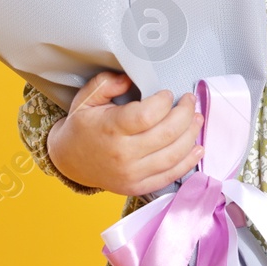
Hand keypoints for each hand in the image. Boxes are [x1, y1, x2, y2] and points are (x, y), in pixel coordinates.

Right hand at [46, 71, 205, 195]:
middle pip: (167, 134)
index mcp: (110, 129)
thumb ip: (106, 83)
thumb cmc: (82, 127)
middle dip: (185, 113)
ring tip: (196, 118)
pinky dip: (188, 162)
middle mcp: (123, 155)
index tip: (167, 93)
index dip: (164, 101)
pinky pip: (170, 176)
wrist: (69, 161)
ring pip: (174, 155)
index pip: (147, 115)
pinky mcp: (138, 187)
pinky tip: (197, 147)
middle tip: (189, 100)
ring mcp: (132, 175)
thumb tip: (129, 78)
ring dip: (191, 134)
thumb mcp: (86, 98)